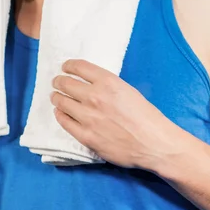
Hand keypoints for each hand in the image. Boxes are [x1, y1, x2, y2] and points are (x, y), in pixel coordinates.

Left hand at [51, 60, 177, 169]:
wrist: (153, 143)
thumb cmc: (147, 118)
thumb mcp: (129, 92)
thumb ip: (109, 88)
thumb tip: (93, 87)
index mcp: (108, 82)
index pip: (79, 67)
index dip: (69, 66)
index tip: (65, 67)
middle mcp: (95, 97)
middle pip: (66, 84)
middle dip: (59, 82)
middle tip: (57, 83)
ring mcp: (88, 117)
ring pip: (62, 102)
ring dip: (57, 98)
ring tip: (56, 98)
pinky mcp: (86, 136)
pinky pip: (65, 122)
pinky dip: (60, 116)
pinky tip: (60, 113)